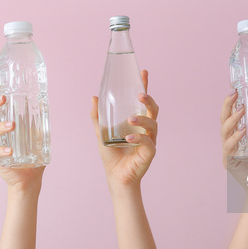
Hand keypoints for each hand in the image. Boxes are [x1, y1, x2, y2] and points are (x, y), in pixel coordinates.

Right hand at [0, 96, 44, 193]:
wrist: (30, 179)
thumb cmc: (32, 157)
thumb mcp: (39, 139)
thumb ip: (41, 126)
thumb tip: (46, 109)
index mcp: (6, 126)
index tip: (4, 95)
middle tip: (3, 100)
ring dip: (1, 127)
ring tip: (12, 125)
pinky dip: (1, 150)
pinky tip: (10, 150)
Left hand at [90, 70, 158, 187]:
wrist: (115, 176)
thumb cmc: (111, 154)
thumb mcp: (101, 132)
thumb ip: (98, 116)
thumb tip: (94, 97)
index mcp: (136, 120)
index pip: (142, 101)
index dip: (144, 86)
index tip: (143, 72)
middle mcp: (145, 128)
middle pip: (153, 109)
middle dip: (149, 99)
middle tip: (140, 94)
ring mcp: (149, 139)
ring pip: (153, 123)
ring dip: (142, 118)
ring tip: (131, 119)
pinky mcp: (149, 152)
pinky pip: (148, 142)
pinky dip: (139, 138)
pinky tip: (128, 138)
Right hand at [220, 90, 247, 189]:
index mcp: (237, 137)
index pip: (231, 116)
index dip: (231, 103)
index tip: (235, 89)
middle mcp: (230, 143)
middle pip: (223, 120)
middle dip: (227, 105)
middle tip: (234, 92)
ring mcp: (228, 152)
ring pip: (224, 131)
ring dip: (232, 119)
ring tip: (241, 110)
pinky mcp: (229, 162)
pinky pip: (229, 147)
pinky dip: (235, 138)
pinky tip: (243, 131)